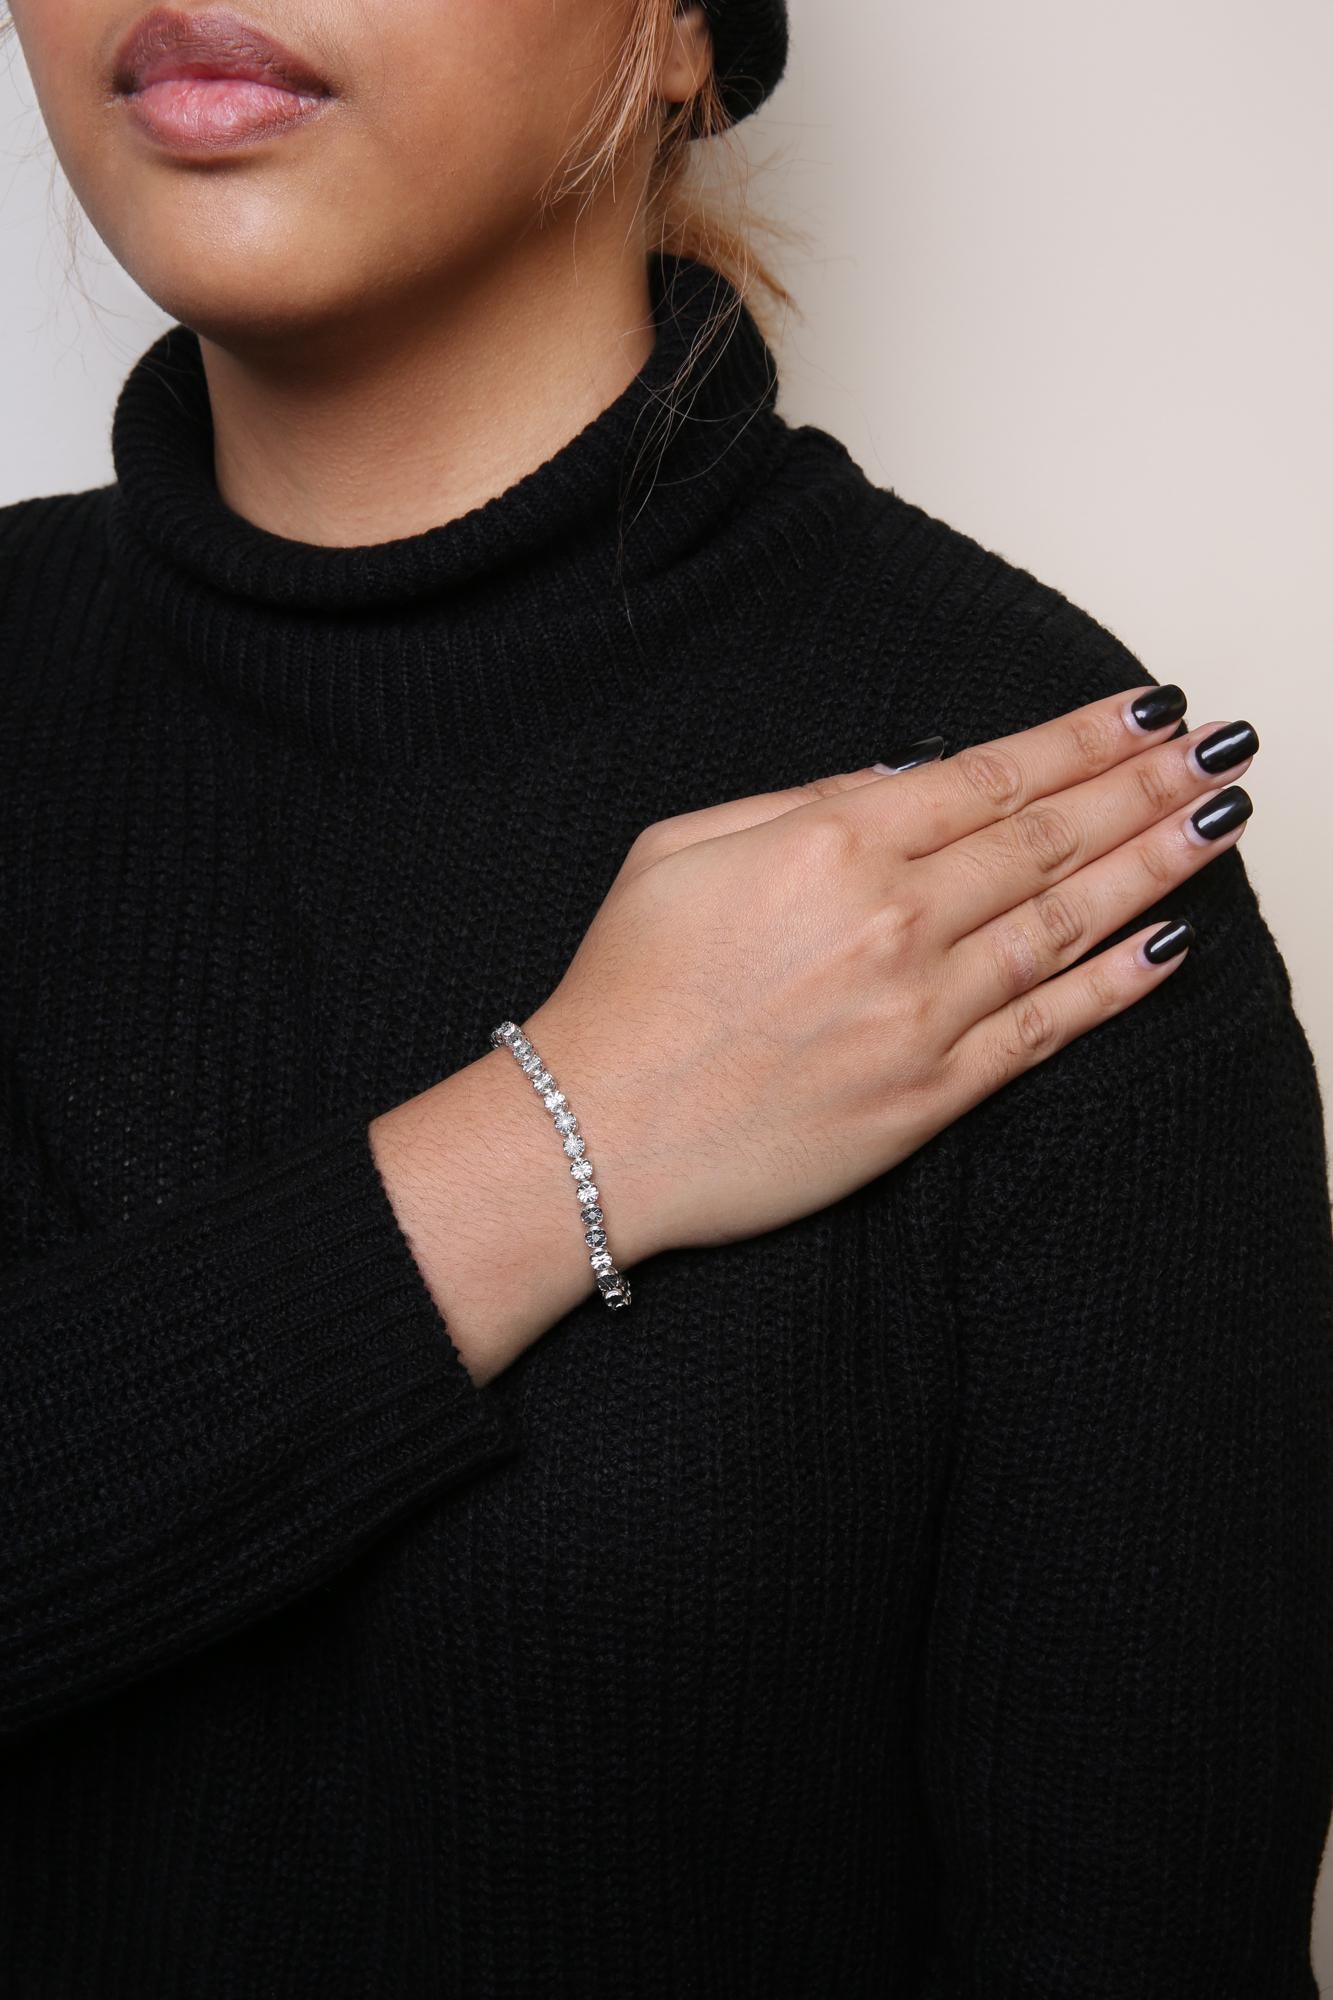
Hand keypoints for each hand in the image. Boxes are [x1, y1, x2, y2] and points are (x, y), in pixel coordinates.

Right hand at [524, 689, 1255, 1262]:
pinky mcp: (931, 1096)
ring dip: (1156, 864)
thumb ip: (800, 803)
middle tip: (1221, 748)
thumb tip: (905, 781)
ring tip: (1222, 821)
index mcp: (830, 844)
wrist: (595, 1134)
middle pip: (1049, 837)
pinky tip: (1174, 944)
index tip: (1148, 709)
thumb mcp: (679, 848)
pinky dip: (1117, 984)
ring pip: (1067, 921)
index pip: (991, 775)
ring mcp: (921, 1011)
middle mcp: (894, 920)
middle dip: (1145, 785)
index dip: (1082, 738)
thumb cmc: (623, 989)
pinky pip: (1047, 1029)